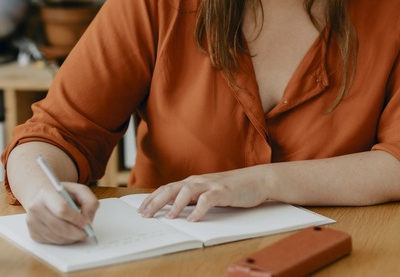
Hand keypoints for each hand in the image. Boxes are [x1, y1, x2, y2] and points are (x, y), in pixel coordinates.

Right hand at [24, 182, 98, 244]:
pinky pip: (52, 242)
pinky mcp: (33, 234)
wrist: (44, 198)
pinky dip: (64, 240)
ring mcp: (32, 222)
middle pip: (59, 226)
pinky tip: (69, 233)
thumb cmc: (64, 194)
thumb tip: (88, 219)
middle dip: (76, 232)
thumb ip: (90, 201)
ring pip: (56, 237)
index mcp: (46, 193)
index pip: (62, 209)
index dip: (76, 219)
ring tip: (79, 232)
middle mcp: (35, 207)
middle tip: (87, 232)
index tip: (87, 223)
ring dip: (71, 238)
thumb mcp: (80, 191)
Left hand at [137, 167, 270, 221]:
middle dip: (156, 201)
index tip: (141, 209)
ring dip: (175, 205)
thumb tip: (178, 209)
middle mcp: (199, 181)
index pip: (168, 188)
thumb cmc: (234, 187)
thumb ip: (195, 197)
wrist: (258, 180)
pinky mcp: (223, 191)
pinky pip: (208, 200)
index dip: (152, 198)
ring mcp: (211, 185)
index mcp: (194, 181)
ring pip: (187, 191)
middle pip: (172, 188)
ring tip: (168, 217)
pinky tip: (193, 219)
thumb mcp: (210, 192)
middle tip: (145, 214)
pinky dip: (199, 210)